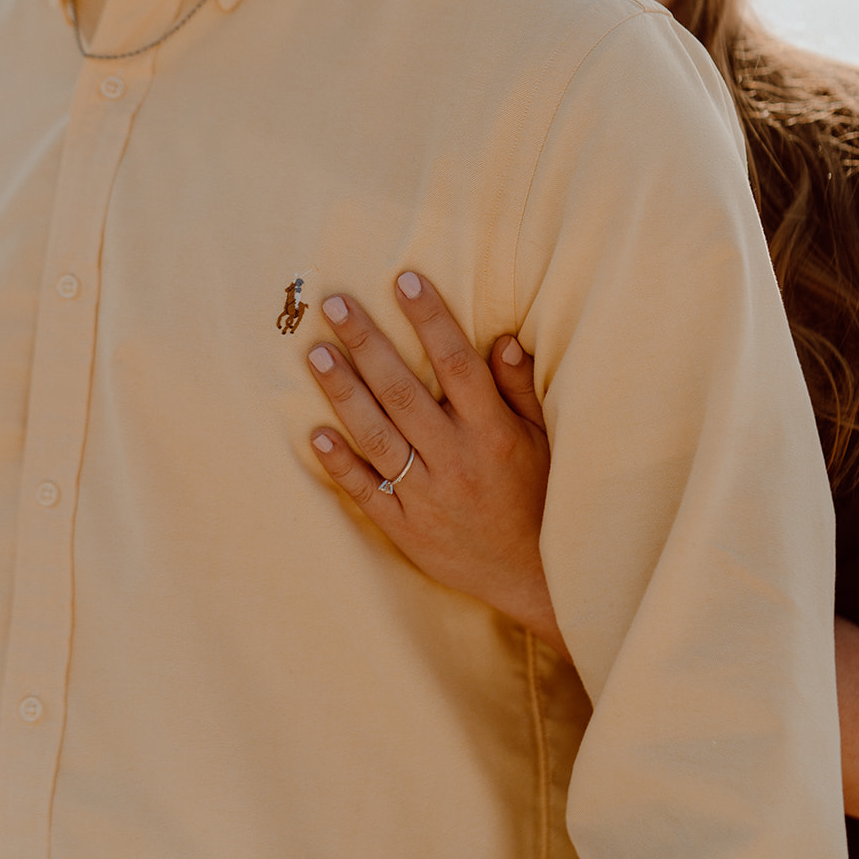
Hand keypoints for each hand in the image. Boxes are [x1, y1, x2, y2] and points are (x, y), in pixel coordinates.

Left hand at [307, 271, 566, 657]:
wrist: (534, 579)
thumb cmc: (539, 497)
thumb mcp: (543, 440)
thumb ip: (520, 390)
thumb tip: (503, 338)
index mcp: (493, 432)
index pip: (457, 363)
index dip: (430, 319)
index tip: (403, 279)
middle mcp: (457, 460)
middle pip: (403, 392)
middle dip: (367, 344)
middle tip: (334, 305)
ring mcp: (428, 497)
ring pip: (377, 437)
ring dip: (343, 393)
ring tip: (315, 354)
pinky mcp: (407, 530)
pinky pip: (368, 493)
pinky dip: (341, 465)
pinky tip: (315, 434)